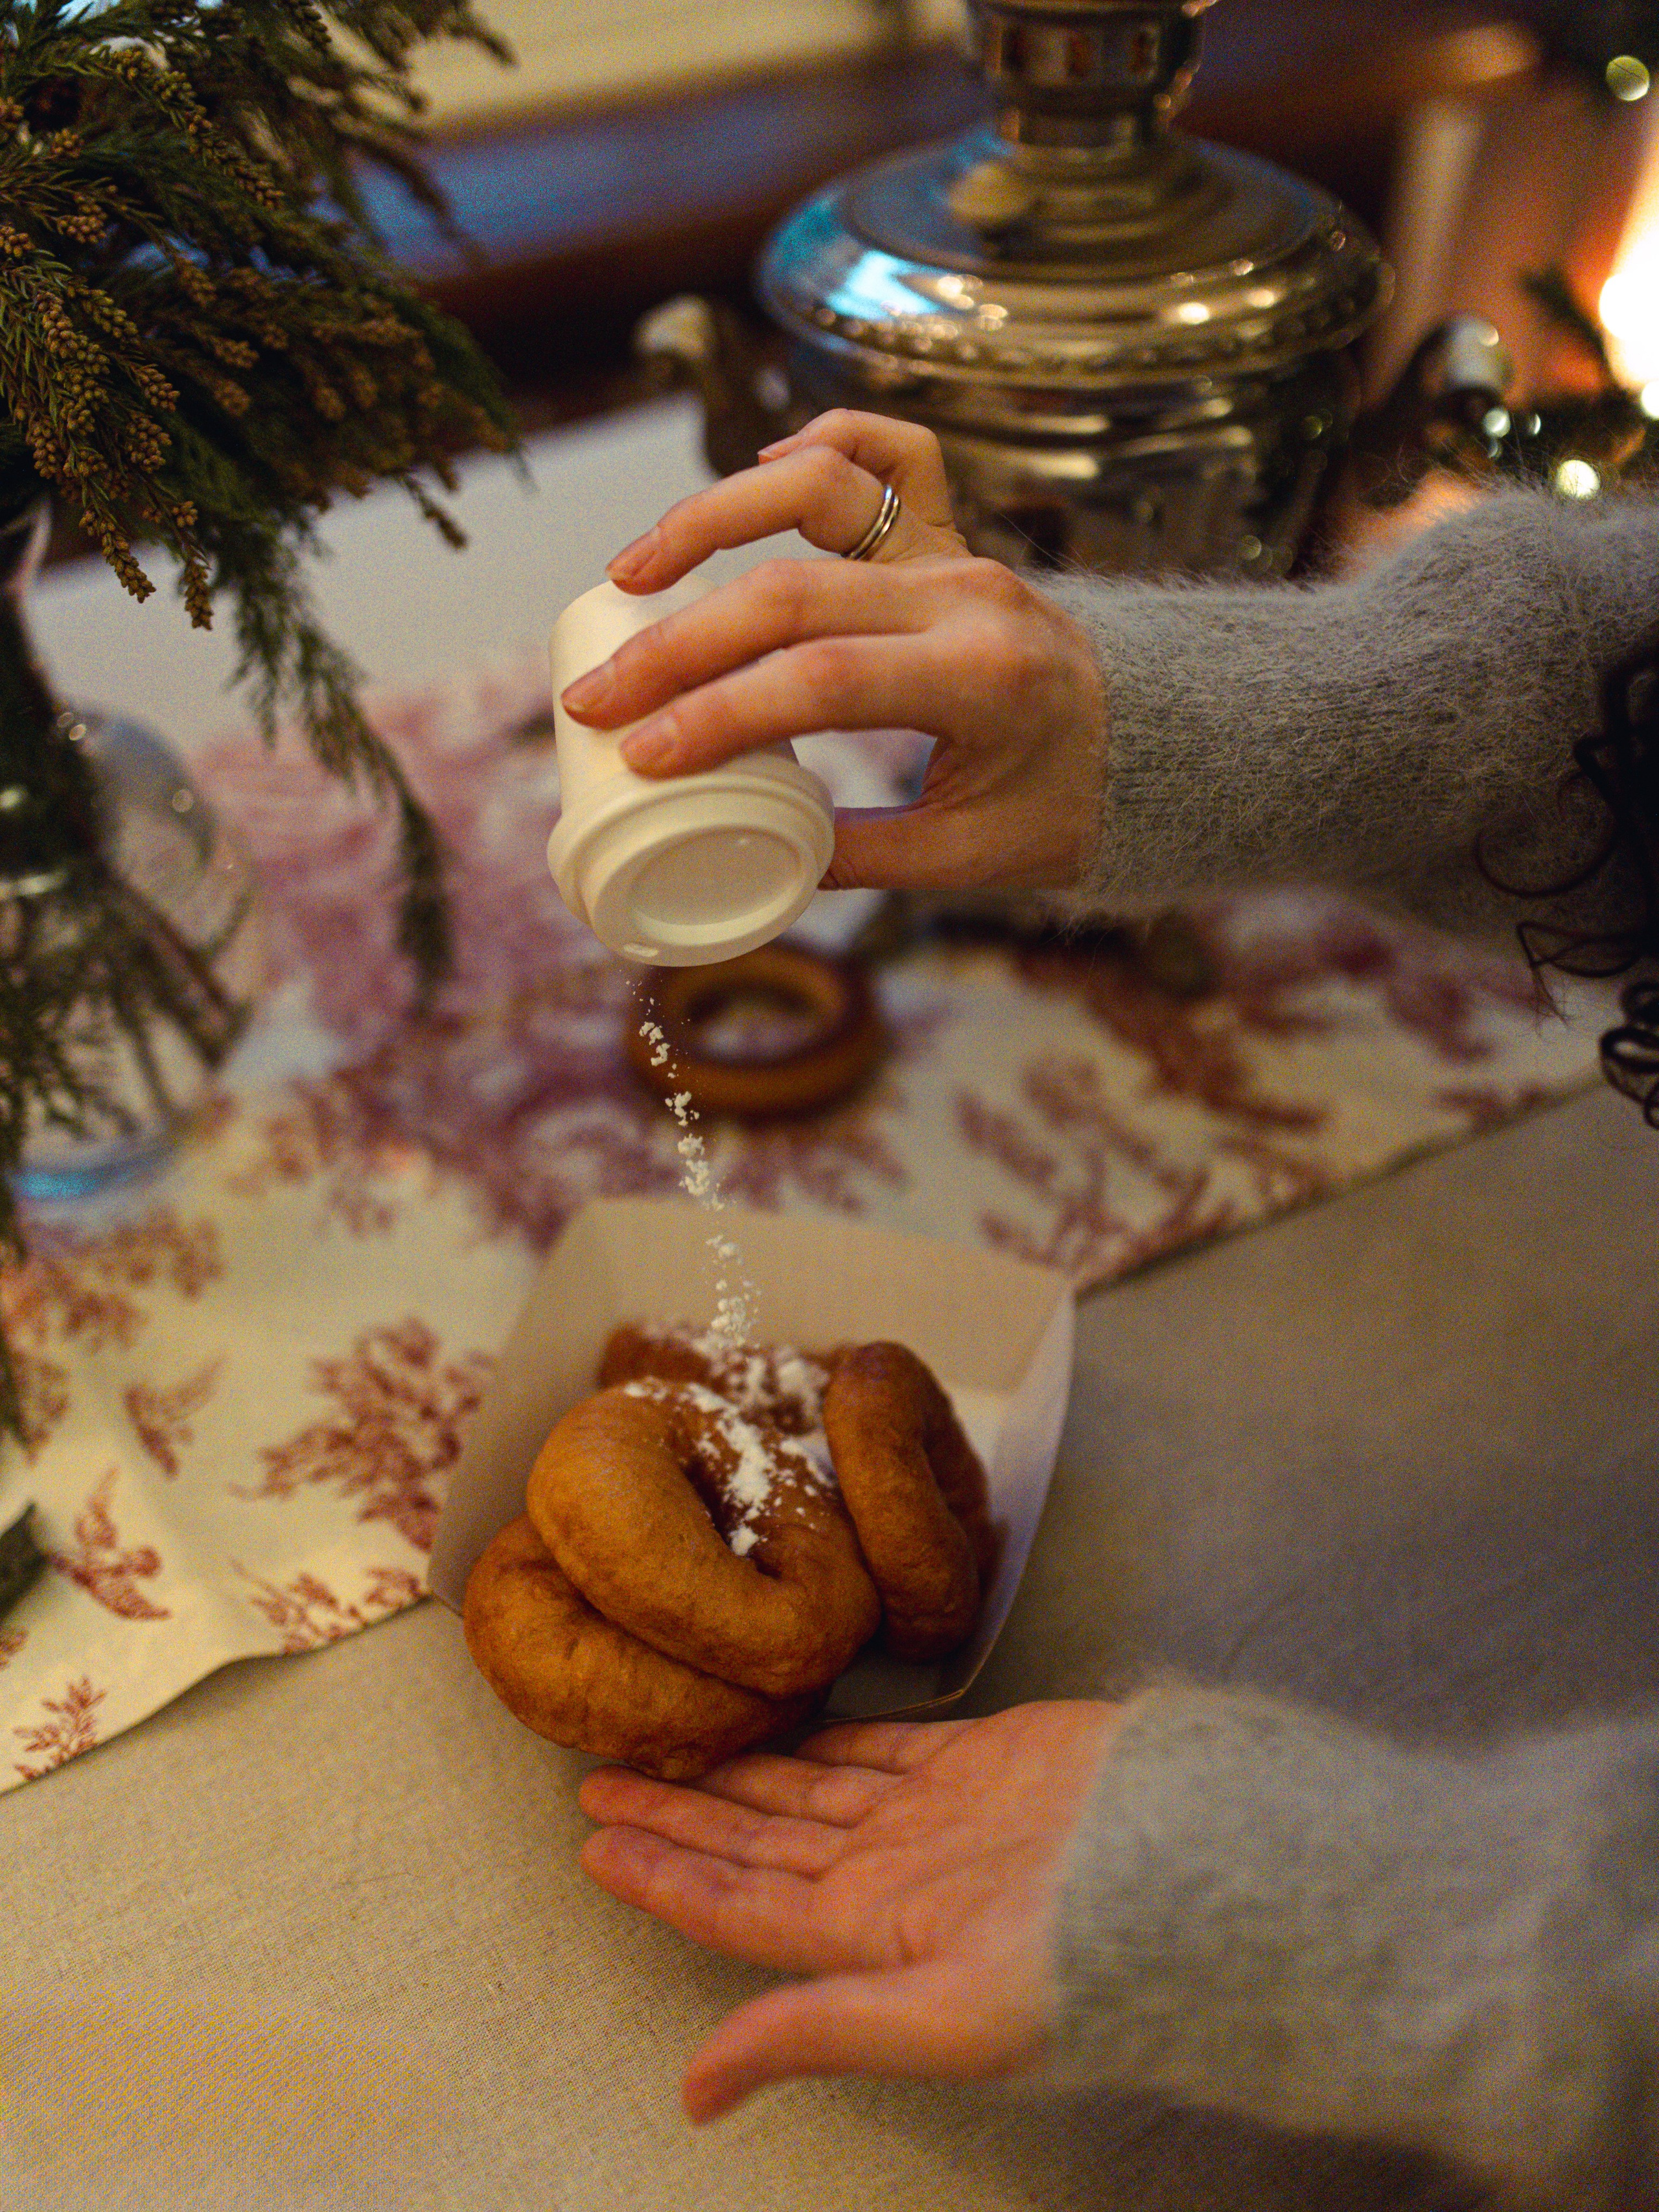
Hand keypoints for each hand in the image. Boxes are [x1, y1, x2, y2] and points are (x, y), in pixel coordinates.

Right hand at [559, 411, 1107, 891]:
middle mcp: (967, 594)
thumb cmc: (1070, 806)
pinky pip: (887, 453)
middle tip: (594, 697)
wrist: (1165, 741)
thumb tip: (743, 854)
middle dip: (678, 643)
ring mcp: (958, 552)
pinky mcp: (950, 536)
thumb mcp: (974, 860)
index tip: (641, 754)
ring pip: (822, 489)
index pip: (824, 679)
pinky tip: (752, 477)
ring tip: (632, 574)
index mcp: (981, 678)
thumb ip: (859, 857)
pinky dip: (814, 450)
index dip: (719, 713)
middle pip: (793, 588)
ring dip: (713, 520)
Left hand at [578, 1700, 1120, 2121]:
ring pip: (804, 1791)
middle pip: (755, 1843)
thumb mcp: (939, 2017)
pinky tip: (783, 1727)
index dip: (665, 1876)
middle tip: (600, 1779)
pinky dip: (823, 1737)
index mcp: (870, 1940)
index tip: (595, 1845)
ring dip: (737, 1773)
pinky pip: (877, 1748)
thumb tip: (695, 2092)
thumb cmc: (1080, 1957)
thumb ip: (813, 2031)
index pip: (737, 1907)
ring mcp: (932, 1819)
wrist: (1196, 1868)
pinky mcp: (978, 1763)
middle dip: (678, 1814)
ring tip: (671, 1747)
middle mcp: (889, 1879)